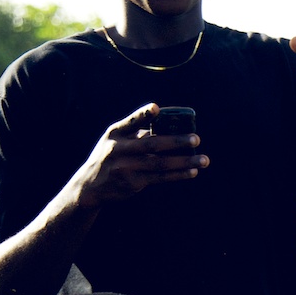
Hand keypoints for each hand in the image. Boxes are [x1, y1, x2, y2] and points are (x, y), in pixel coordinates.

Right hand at [70, 105, 205, 209]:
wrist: (91, 186)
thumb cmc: (109, 156)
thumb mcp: (115, 140)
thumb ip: (136, 132)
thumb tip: (167, 124)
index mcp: (115, 133)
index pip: (131, 122)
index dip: (144, 115)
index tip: (156, 108)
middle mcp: (119, 149)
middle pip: (152, 144)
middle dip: (176, 141)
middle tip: (196, 138)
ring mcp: (126, 167)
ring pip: (160, 164)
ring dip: (184, 162)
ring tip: (204, 160)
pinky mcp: (133, 183)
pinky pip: (160, 178)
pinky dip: (178, 174)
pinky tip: (192, 171)